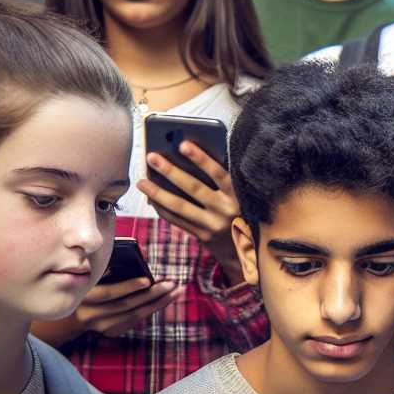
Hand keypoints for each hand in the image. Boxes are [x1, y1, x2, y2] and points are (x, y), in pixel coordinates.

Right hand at [31, 276, 181, 344]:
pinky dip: (152, 309)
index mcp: (83, 297)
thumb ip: (103, 268)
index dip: (128, 287)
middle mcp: (92, 315)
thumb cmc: (79, 283)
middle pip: (127, 305)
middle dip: (152, 294)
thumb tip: (131, 258)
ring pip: (135, 315)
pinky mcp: (110, 332)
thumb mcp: (85, 274)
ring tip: (177, 290)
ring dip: (159, 303)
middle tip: (173, 283)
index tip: (147, 279)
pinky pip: (135, 320)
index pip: (109, 294)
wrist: (63, 314)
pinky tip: (166, 299)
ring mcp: (102, 327)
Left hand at [139, 143, 244, 285]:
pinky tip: (152, 199)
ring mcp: (213, 225)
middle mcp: (226, 210)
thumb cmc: (244, 211)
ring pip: (180, 206)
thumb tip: (194, 159)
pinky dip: (163, 209)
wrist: (251, 249)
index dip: (201, 158)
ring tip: (142, 182)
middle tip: (152, 157)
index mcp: (239, 195)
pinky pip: (178, 221)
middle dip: (171, 171)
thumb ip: (226, 180)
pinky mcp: (203, 236)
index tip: (183, 144)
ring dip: (158, 193)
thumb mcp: (244, 195)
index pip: (218, 173)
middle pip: (193, 188)